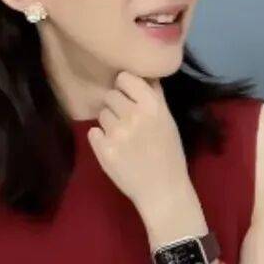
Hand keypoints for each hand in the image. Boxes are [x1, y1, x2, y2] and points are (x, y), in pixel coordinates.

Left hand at [86, 73, 190, 215]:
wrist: (163, 190)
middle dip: (117, 106)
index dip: (125, 86)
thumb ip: (155, 97)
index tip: (130, 97)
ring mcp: (116, 133)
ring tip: (124, 138)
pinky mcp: (103, 149)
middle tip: (128, 121)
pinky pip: (94, 132)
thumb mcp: (168, 122)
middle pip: (110, 95)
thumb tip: (145, 73)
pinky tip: (115, 148)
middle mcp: (133, 115)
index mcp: (153, 106)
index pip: (124, 78)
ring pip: (102, 114)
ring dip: (110, 123)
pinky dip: (101, 139)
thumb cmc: (169, 154)